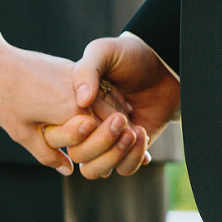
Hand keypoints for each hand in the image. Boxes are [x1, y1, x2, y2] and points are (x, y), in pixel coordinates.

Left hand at [0, 42, 140, 175]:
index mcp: (70, 111)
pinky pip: (99, 86)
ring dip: (119, 116)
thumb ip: (47, 154)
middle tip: (136, 153)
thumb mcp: (22, 132)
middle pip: (113, 116)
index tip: (126, 161)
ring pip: (109, 98)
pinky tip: (111, 110)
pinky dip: (109, 99)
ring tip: (127, 132)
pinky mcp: (72, 67)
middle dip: (123, 135)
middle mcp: (79, 93)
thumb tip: (69, 170)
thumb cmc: (4, 99)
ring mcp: (77, 77)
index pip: (105, 134)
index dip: (115, 149)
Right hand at [42, 33, 180, 178]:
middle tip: (121, 119)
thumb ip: (86, 70)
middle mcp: (86, 127)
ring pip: (95, 170)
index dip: (71, 133)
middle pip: (78, 155)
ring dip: (114, 155)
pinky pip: (123, 168)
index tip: (91, 120)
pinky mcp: (128, 150)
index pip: (57, 134)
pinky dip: (133, 157)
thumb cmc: (130, 55)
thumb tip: (82, 101)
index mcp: (72, 108)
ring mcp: (107, 141)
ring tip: (133, 131)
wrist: (164, 65)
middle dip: (98, 143)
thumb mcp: (104, 51)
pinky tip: (142, 132)